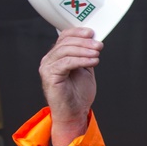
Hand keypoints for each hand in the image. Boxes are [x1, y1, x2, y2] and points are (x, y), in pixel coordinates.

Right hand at [41, 28, 102, 145]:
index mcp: (57, 56)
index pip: (64, 37)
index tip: (93, 33)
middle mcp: (49, 60)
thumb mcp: (85, 70)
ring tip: (97, 53)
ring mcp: (47, 67)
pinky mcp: (50, 76)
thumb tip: (94, 42)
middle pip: (66, 42)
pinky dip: (81, 60)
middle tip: (99, 45)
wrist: (74, 113)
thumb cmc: (78, 94)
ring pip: (65, 51)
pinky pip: (66, 63)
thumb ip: (86, 56)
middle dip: (84, 42)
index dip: (78, 33)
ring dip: (84, 50)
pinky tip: (93, 61)